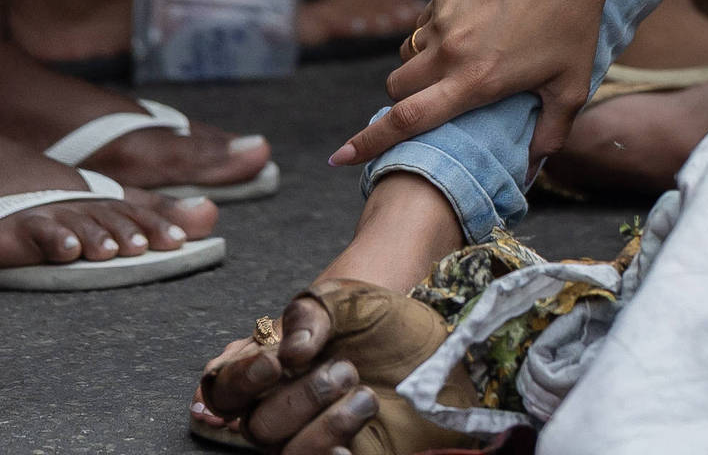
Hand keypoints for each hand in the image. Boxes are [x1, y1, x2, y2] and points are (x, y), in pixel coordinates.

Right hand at [195, 280, 455, 453]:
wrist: (446, 355)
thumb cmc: (390, 328)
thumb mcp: (353, 303)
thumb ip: (313, 312)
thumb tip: (289, 351)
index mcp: (276, 375)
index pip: (226, 390)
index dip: (240, 380)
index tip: (275, 363)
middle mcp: (288, 413)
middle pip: (257, 426)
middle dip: (300, 397)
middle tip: (346, 369)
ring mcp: (316, 440)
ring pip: (287, 454)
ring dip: (323, 427)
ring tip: (366, 397)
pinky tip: (349, 447)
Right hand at [329, 0, 609, 173]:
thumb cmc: (574, 20)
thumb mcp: (572, 83)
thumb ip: (552, 130)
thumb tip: (536, 167)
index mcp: (475, 80)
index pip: (407, 119)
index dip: (369, 142)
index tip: (339, 157)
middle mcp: (450, 52)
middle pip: (396, 90)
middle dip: (405, 103)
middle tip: (434, 103)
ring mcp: (443, 19)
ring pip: (408, 56)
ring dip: (420, 69)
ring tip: (458, 65)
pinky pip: (423, 25)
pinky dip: (435, 36)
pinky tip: (470, 30)